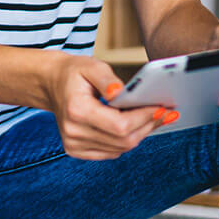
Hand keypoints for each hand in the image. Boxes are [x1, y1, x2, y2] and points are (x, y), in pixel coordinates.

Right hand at [43, 54, 178, 159]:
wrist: (51, 84)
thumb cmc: (74, 73)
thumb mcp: (90, 65)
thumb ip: (107, 78)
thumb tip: (121, 92)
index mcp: (76, 111)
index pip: (119, 125)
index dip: (145, 118)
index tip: (163, 108)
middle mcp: (73, 132)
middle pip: (123, 140)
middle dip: (148, 126)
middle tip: (166, 113)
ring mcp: (74, 145)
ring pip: (120, 148)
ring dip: (141, 134)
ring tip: (155, 118)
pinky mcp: (77, 151)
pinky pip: (112, 152)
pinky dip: (127, 141)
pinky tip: (137, 127)